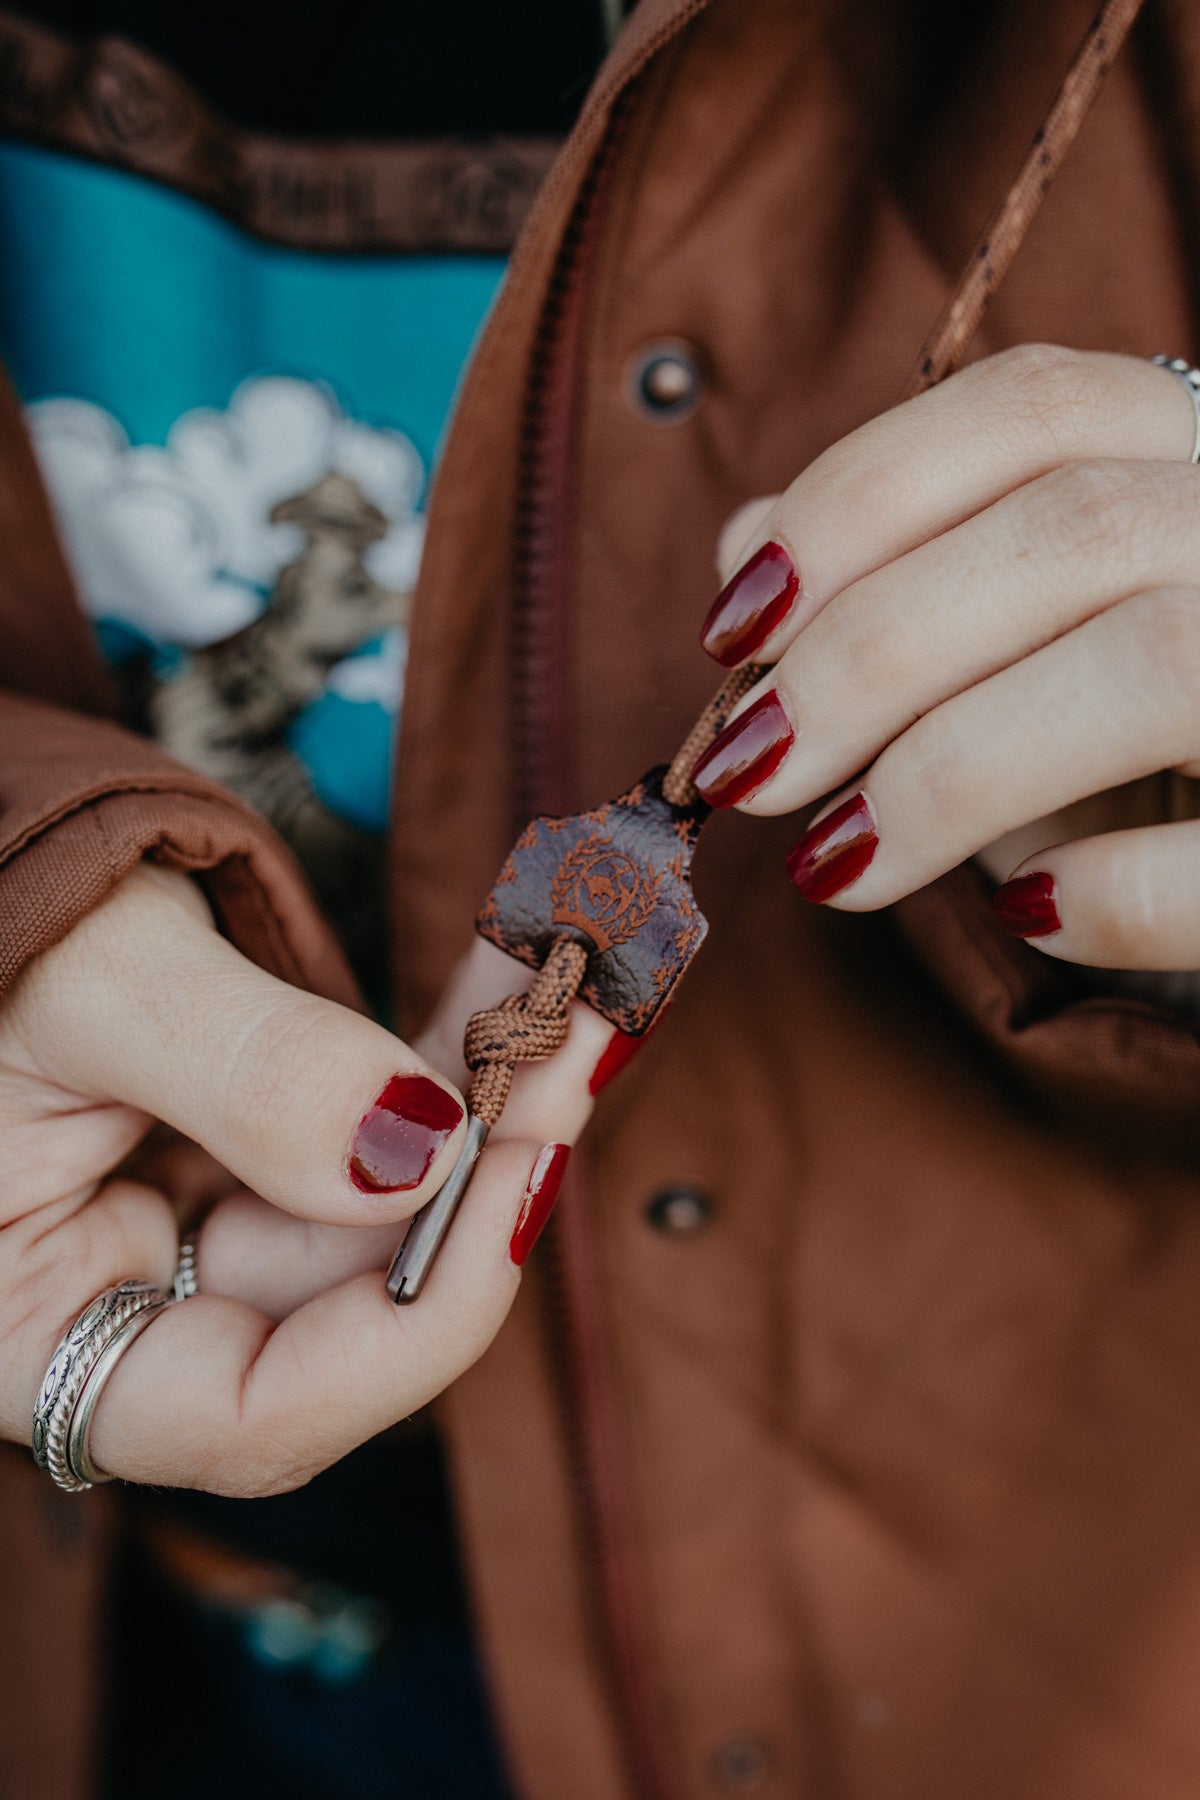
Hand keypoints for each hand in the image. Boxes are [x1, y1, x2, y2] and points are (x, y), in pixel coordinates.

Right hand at [0, 865, 607, 1494]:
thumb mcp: (93, 987)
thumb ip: (247, 1077)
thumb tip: (422, 1158)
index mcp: (32, 1337)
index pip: (252, 1420)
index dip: (408, 1329)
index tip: (511, 1182)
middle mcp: (125, 1310)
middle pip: (347, 1308)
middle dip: (479, 1176)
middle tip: (577, 1042)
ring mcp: (192, 1231)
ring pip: (379, 1209)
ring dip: (489, 1099)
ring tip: (575, 990)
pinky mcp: (248, 1155)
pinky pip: (370, 1131)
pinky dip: (444, 1056)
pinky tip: (515, 977)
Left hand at [691, 344, 1199, 969]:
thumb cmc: (1144, 749)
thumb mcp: (1025, 645)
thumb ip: (898, 579)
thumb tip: (743, 548)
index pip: (1032, 405)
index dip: (856, 501)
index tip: (734, 626)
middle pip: (1071, 530)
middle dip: (867, 656)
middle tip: (751, 772)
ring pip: (1154, 661)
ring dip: (948, 773)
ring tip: (831, 864)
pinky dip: (1110, 891)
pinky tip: (1026, 918)